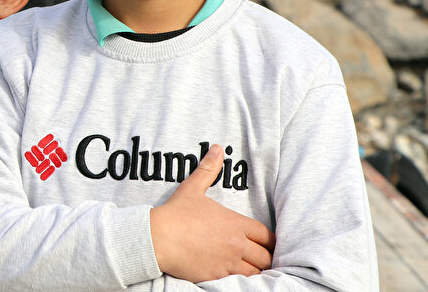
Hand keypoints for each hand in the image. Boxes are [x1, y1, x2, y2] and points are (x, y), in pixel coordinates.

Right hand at [149, 144, 275, 281]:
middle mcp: (236, 244)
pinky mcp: (217, 277)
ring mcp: (227, 263)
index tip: (267, 243)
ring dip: (255, 271)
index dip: (269, 240)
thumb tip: (217, 148)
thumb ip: (208, 169)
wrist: (158, 238)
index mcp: (235, 223)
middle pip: (265, 257)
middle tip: (261, 258)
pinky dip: (241, 282)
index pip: (265, 235)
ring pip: (255, 273)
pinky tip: (237, 279)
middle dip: (265, 258)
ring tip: (251, 270)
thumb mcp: (192, 188)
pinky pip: (238, 283)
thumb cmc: (176, 213)